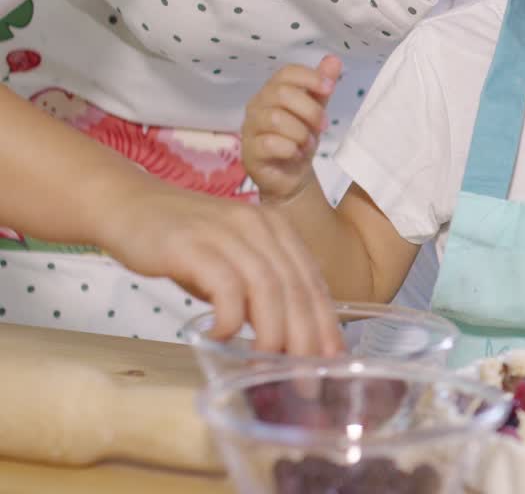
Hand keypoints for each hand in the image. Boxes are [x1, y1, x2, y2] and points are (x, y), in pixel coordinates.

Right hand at [99, 184, 342, 355]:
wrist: (127, 207)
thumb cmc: (185, 246)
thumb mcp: (235, 264)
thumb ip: (263, 293)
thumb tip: (292, 343)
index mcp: (278, 228)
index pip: (313, 283)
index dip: (326, 325)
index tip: (333, 364)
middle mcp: (259, 225)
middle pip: (296, 288)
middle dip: (306, 340)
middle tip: (306, 380)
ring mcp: (227, 232)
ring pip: (268, 288)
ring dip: (272, 334)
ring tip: (266, 367)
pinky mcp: (192, 244)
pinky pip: (225, 286)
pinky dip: (229, 318)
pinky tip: (222, 337)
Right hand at [242, 55, 342, 202]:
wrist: (291, 176)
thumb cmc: (300, 138)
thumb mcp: (316, 111)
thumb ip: (321, 88)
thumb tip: (334, 59)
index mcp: (272, 91)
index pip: (286, 72)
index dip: (310, 77)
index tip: (329, 88)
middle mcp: (257, 105)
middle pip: (282, 94)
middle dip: (310, 110)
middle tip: (323, 126)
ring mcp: (250, 129)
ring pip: (276, 119)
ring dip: (301, 132)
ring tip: (308, 143)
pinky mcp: (249, 152)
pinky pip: (269, 143)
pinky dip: (290, 149)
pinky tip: (296, 154)